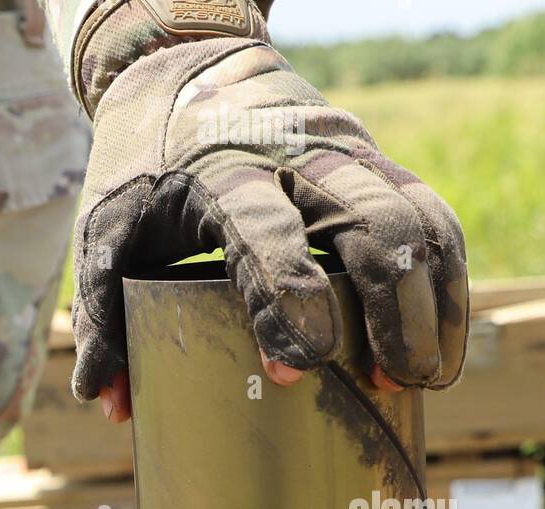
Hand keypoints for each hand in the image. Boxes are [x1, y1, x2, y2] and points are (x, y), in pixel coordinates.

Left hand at [71, 2, 467, 413]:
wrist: (183, 65)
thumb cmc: (139, 166)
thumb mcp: (103, 231)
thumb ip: (99, 319)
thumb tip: (109, 407)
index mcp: (220, 175)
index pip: (265, 235)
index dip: (284, 302)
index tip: (293, 370)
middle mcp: (294, 157)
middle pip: (368, 223)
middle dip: (391, 309)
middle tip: (392, 383)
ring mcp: (344, 153)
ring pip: (414, 217)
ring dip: (432, 299)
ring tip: (426, 376)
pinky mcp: (371, 160)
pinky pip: (429, 214)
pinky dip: (445, 276)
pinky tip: (441, 338)